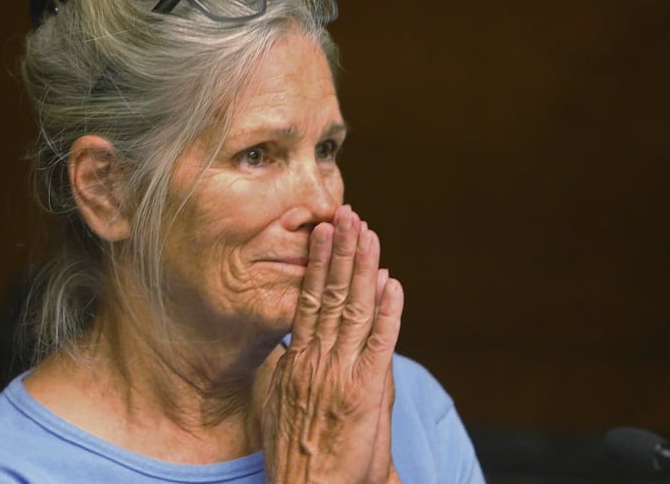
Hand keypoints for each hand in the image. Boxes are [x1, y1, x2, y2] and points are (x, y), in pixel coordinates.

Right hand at [262, 206, 403, 482]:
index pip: (308, 300)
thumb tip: (287, 345)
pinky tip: (391, 283)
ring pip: (353, 310)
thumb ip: (286, 371)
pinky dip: (388, 312)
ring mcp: (341, 375)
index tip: (325, 233)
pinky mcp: (366, 393)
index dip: (320, 264)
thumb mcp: (278, 406)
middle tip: (348, 214)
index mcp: (297, 362)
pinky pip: (379, 344)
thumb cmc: (295, 456)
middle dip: (342, 252)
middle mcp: (317, 361)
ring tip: (368, 233)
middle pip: (329, 295)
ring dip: (363, 268)